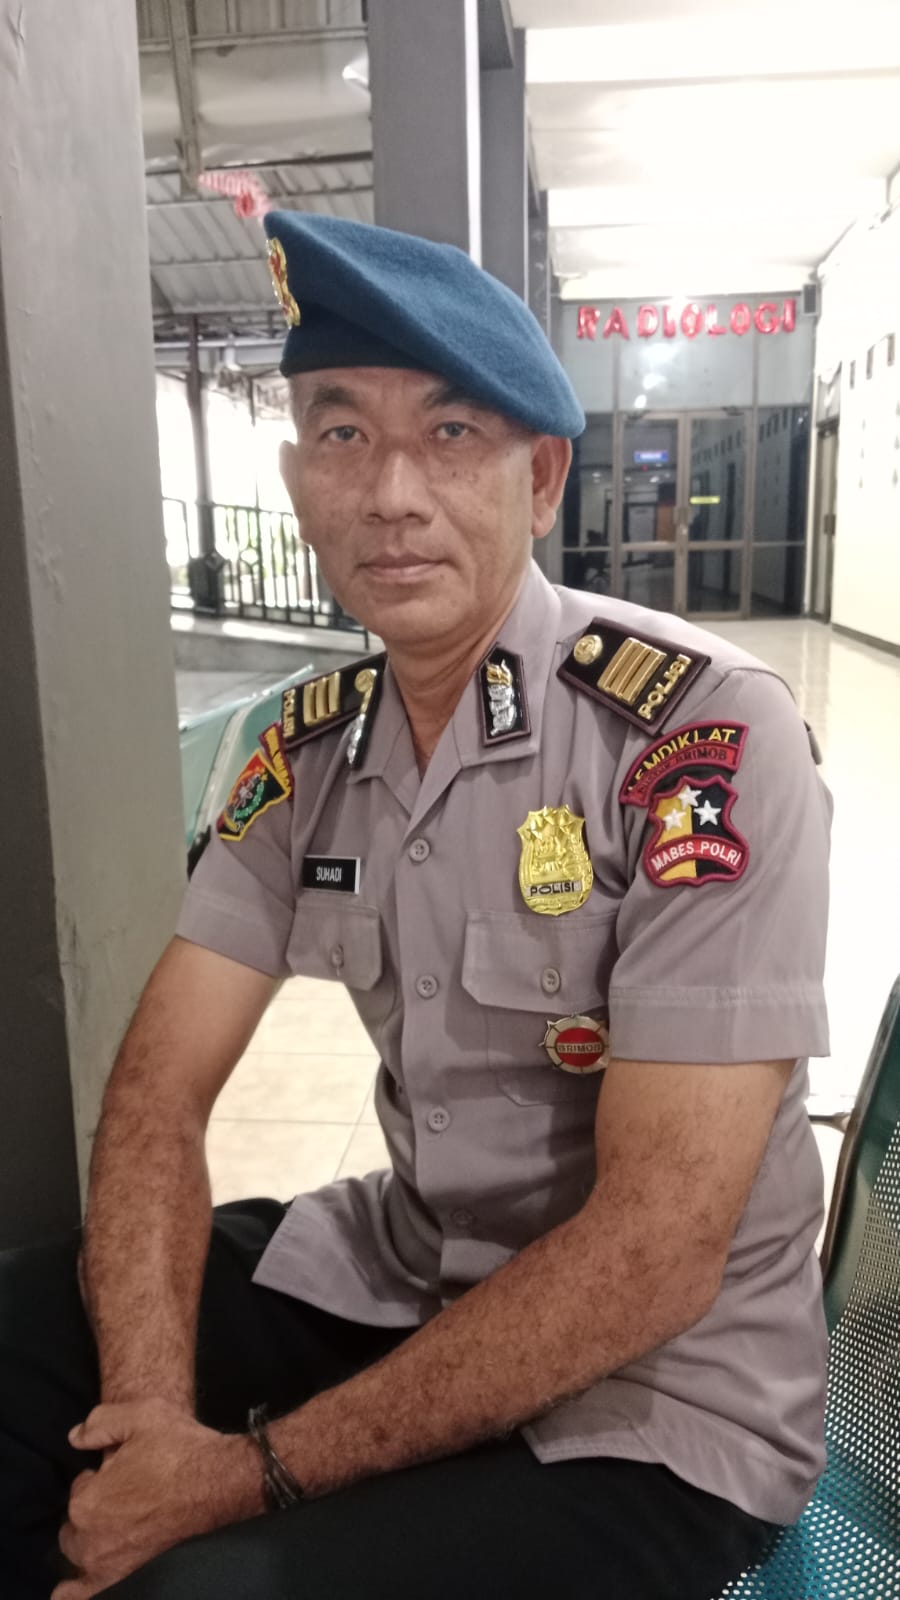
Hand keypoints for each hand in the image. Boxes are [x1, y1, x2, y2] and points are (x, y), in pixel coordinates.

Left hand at [52, 1398, 263, 1597]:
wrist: (225, 1483)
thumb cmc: (182, 1448)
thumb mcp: (141, 1415)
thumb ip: (100, 1422)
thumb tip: (76, 1437)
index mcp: (88, 1502)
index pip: (79, 1490)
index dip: (99, 1477)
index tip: (122, 1471)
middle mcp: (92, 1541)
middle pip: (76, 1529)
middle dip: (93, 1512)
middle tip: (124, 1499)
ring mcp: (110, 1567)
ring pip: (81, 1562)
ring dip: (88, 1549)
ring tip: (111, 1535)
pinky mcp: (131, 1580)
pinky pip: (89, 1595)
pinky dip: (82, 1591)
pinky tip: (88, 1581)